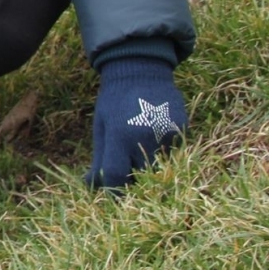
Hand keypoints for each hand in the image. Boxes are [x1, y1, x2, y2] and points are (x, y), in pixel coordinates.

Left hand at [86, 57, 187, 190]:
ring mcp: (166, 135)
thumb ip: (99, 158)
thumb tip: (90, 187)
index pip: (116, 176)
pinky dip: (161, 154)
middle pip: (141, 178)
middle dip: (133, 184)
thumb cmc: (114, 102)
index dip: (112, 191)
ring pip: (159, 169)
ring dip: (148, 169)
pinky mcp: (180, 132)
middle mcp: (144, 138)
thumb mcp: (102, 127)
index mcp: (119, 136)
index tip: (111, 197)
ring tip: (139, 152)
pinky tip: (152, 138)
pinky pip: (171, 155)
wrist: (140, 71)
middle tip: (127, 181)